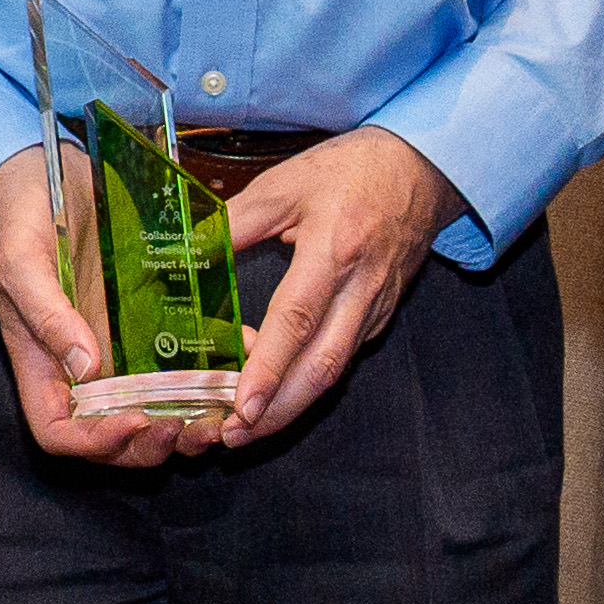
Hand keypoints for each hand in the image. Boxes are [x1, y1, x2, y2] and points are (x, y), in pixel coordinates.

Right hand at [0, 147, 200, 467]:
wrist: (42, 175)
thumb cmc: (19, 220)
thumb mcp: (23, 263)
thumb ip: (48, 315)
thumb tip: (85, 367)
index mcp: (41, 366)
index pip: (61, 432)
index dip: (97, 442)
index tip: (133, 421)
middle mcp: (81, 368)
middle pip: (114, 436)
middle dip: (152, 443)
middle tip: (189, 425)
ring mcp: (116, 350)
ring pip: (152, 409)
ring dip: (188, 422)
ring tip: (221, 412)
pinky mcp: (146, 325)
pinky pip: (179, 361)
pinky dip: (211, 370)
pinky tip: (242, 356)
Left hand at [207, 125, 453, 444]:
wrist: (418, 168)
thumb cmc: (348, 171)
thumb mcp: (283, 184)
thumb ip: (233, 223)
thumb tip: (185, 252)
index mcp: (333, 249)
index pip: (298, 318)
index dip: (269, 366)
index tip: (242, 403)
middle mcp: (360, 287)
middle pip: (323, 365)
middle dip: (280, 410)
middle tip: (235, 435)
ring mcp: (375, 307)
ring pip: (336, 370)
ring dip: (293, 405)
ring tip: (248, 427)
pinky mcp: (380, 316)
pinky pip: (344, 357)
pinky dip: (311, 383)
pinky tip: (280, 395)